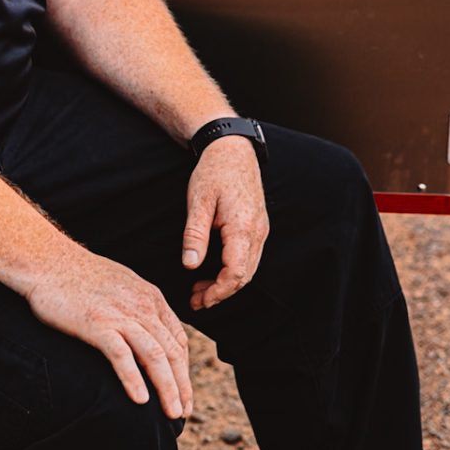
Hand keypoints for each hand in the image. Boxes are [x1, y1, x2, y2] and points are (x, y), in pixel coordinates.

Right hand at [23, 238, 191, 419]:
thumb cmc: (79, 275)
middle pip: (172, 352)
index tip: (183, 393)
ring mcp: (120, 315)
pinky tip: (140, 400)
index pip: (178, 340)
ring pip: (155, 356)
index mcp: (150, 297)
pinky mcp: (97, 323)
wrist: (47, 260)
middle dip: (182, 387)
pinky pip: (122, 355)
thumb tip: (147, 333)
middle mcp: (142, 306)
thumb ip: (139, 307)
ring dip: (168, 389)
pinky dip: (133, 379)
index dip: (185, 371)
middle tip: (183, 413)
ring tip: (171, 414)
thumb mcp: (121, 285)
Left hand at [182, 136, 268, 310]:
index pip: (235, 274)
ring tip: (200, 290)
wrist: (232, 148)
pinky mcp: (257, 226)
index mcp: (243, 228)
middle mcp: (257, 233)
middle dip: (220, 293)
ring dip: (226, 283)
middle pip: (244, 276)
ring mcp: (260, 230)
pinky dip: (233, 270)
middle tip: (195, 301)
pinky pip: (249, 257)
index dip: (218, 292)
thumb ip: (195, 235)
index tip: (199, 300)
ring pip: (248, 269)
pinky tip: (213, 271)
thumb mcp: (197, 201)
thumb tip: (189, 266)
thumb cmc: (213, 172)